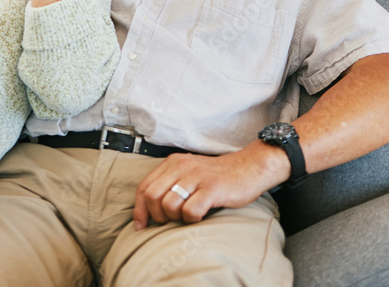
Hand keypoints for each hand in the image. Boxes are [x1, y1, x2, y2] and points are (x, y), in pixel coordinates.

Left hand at [132, 144, 288, 229]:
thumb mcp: (188, 173)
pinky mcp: (212, 189)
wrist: (248, 168)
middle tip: (170, 221)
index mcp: (172, 163)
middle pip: (152, 197)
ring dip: (175, 218)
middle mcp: (181, 167)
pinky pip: (190, 210)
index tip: (141, 226)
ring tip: (188, 216)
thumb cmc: (216, 177)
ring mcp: (196, 177)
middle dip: (157, 216)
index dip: (140, 210)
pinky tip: (200, 216)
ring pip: (169, 205)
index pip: (144, 187)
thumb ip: (169, 185)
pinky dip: (192, 219)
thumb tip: (148, 210)